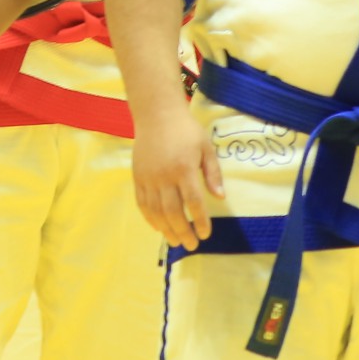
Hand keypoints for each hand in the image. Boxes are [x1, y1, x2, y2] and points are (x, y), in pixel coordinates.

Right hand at [132, 106, 223, 249]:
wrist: (156, 114)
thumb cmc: (186, 130)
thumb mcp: (206, 147)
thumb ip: (212, 174)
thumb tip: (220, 198)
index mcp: (184, 168)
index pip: (193, 202)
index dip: (199, 221)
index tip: (205, 234)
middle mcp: (164, 176)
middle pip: (173, 212)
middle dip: (183, 232)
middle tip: (191, 245)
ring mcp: (148, 178)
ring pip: (156, 211)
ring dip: (166, 230)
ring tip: (175, 242)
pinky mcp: (137, 177)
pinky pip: (142, 203)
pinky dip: (150, 218)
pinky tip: (159, 227)